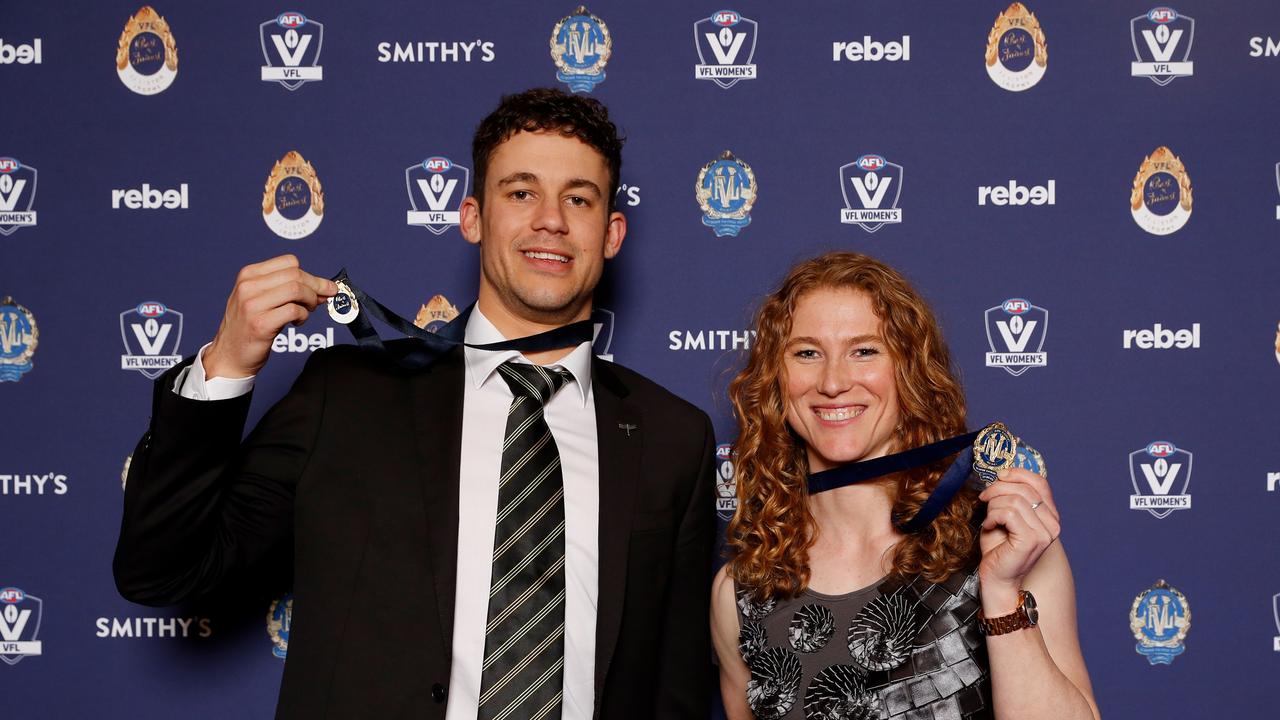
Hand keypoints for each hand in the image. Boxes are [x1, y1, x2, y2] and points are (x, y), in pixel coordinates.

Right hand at [203, 255, 337, 378]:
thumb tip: (321, 287)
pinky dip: (303, 315)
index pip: (289, 262)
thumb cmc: (248, 326)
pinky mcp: (260, 324)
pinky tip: (297, 321)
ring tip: (306, 311)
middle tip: (322, 299)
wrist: (229, 354)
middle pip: (295, 275)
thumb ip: (285, 289)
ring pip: (296, 290)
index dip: (310, 275)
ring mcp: (252, 305)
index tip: (322, 286)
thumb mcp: (259, 298)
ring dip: (310, 301)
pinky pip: (293, 310)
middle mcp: (248, 286)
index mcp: (248, 275)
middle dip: (316, 287)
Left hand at [976, 467, 1060, 612]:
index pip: (1040, 482)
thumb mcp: (1006, 515)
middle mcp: (1053, 523)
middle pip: (1024, 488)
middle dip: (997, 489)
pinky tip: (989, 526)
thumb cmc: (999, 549)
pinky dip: (992, 517)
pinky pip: (1008, 513)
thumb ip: (1011, 496)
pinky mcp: (1032, 540)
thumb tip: (1003, 473)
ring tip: (989, 519)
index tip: (999, 475)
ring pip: (1013, 500)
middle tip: (984, 498)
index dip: (1017, 473)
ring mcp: (1044, 533)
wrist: (997, 578)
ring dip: (993, 506)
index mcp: (1050, 515)